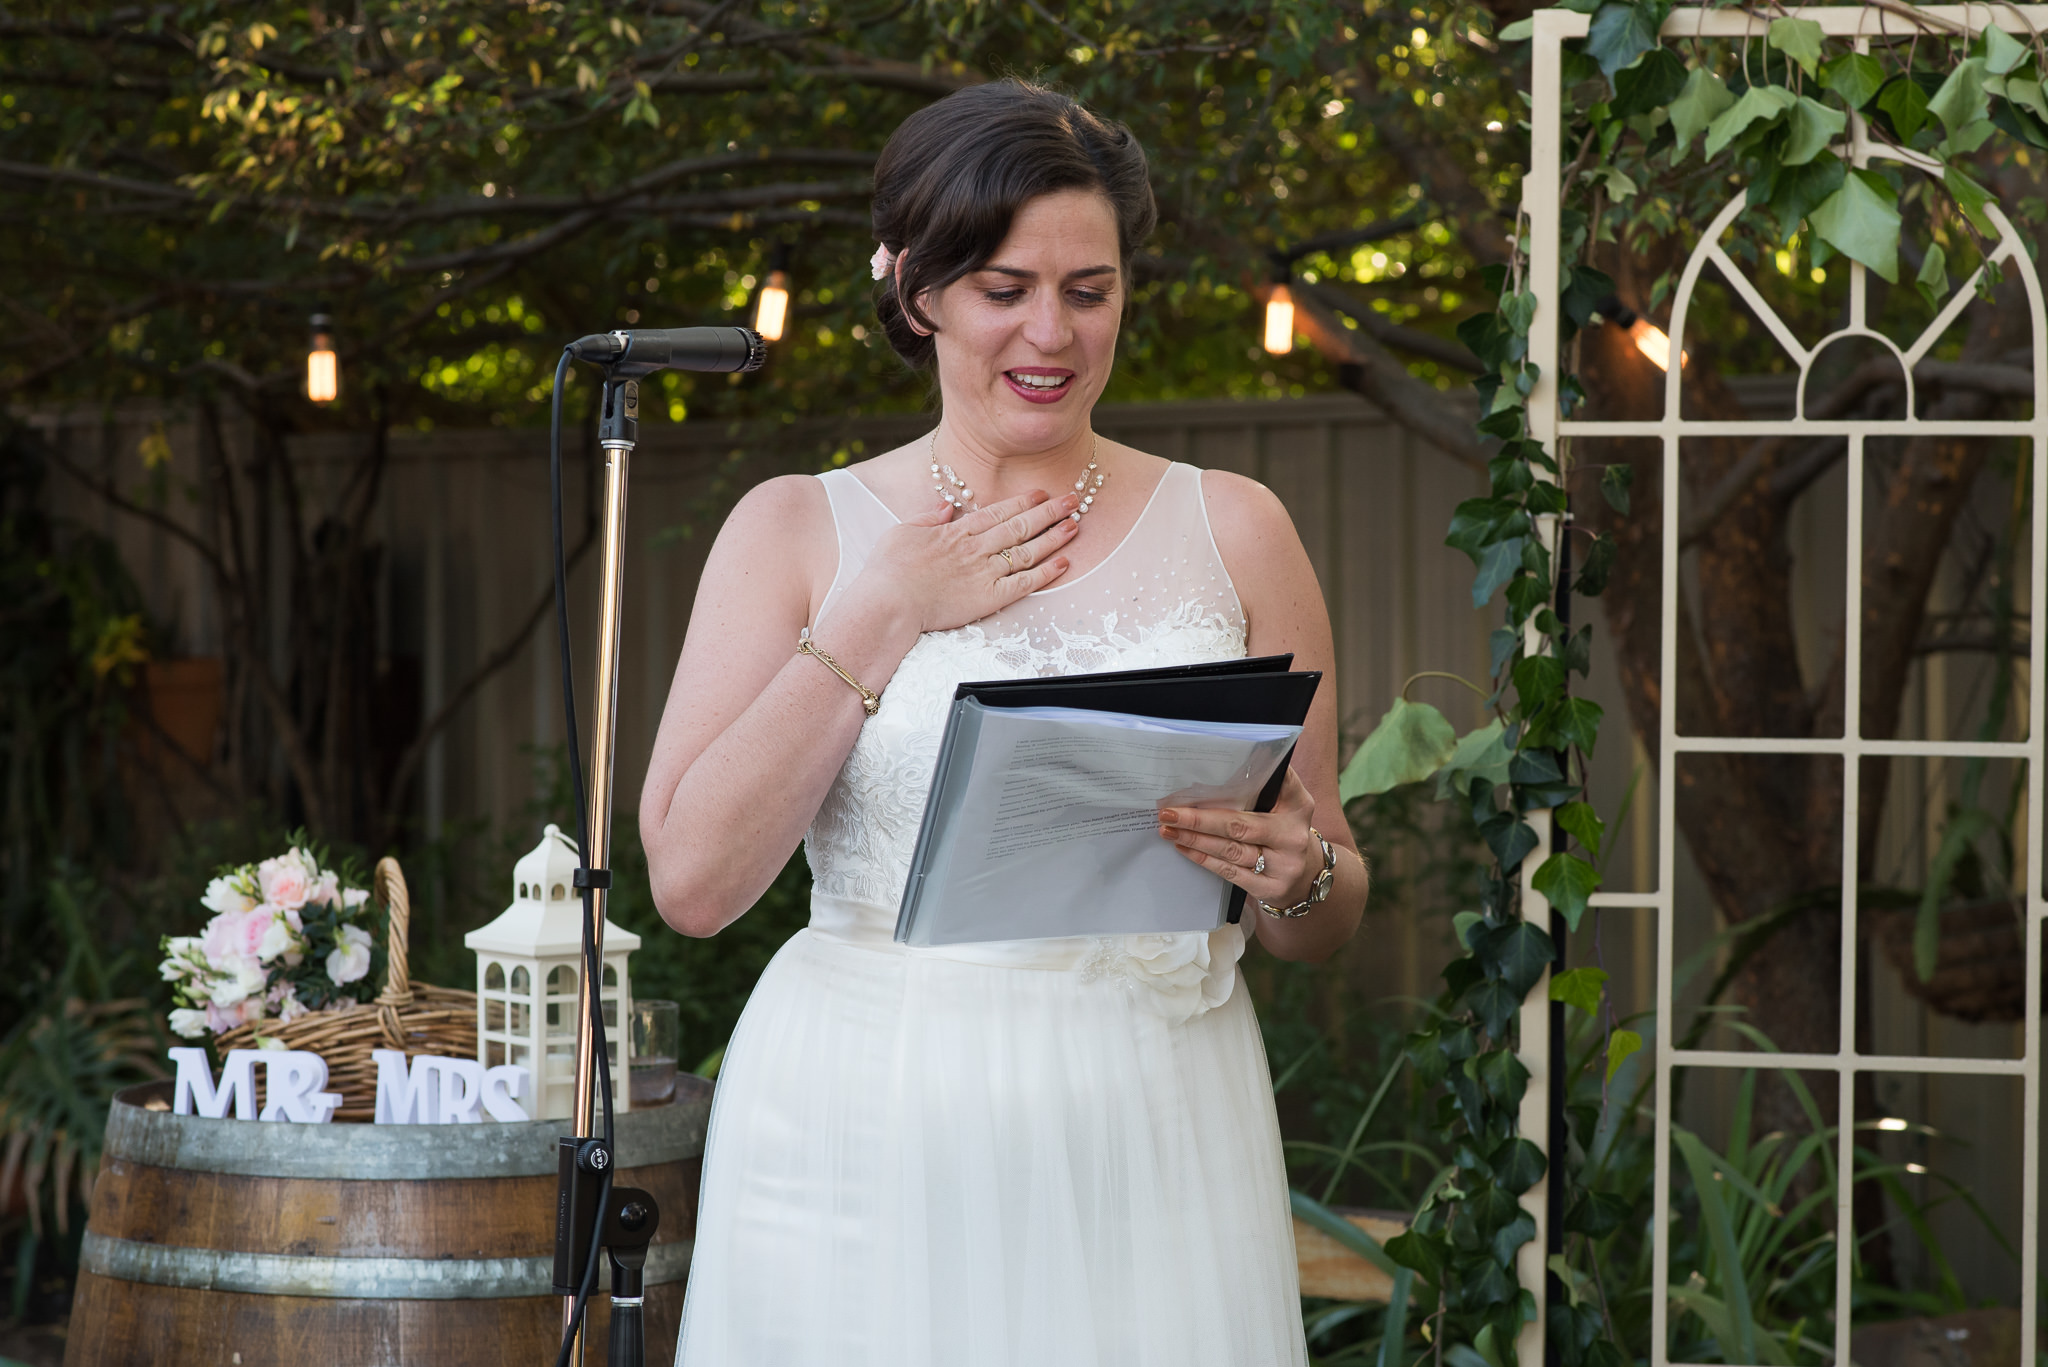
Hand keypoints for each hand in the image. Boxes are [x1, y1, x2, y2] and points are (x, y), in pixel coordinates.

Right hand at [852, 489, 1079, 635]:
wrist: (888, 602)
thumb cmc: (887, 570)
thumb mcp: (901, 532)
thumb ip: (927, 518)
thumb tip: (945, 506)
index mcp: (956, 532)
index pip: (997, 512)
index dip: (1022, 502)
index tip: (1041, 493)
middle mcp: (976, 548)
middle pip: (1020, 526)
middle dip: (1048, 511)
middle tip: (1072, 500)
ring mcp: (985, 572)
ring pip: (1028, 551)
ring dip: (1054, 537)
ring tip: (1075, 526)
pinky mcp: (989, 598)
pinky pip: (1024, 583)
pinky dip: (1046, 573)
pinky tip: (1064, 563)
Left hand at [1158, 767, 1323, 907]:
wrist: (1307, 877)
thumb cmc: (1287, 831)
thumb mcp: (1290, 804)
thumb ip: (1272, 783)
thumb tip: (1247, 755)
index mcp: (1299, 808)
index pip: (1273, 788)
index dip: (1246, 780)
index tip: (1210, 774)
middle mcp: (1292, 837)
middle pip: (1239, 826)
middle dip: (1200, 819)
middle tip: (1169, 812)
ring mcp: (1282, 867)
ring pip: (1230, 851)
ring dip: (1195, 839)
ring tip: (1169, 829)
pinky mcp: (1269, 889)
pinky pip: (1229, 873)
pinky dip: (1204, 859)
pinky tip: (1184, 848)